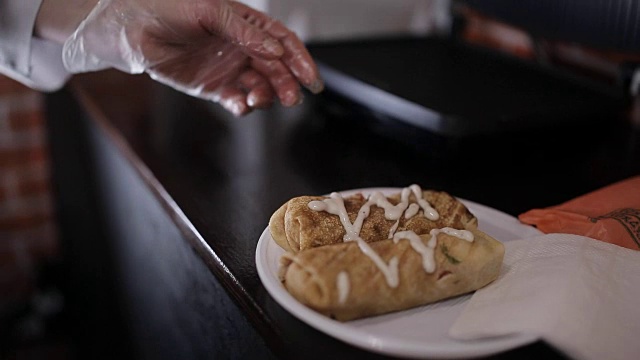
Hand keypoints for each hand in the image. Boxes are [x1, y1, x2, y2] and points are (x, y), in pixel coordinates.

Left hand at [61, 0, 322, 114]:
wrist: (131, 31)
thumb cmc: (166, 9)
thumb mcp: (210, 11)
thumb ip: (245, 32)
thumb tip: (276, 51)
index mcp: (246, 24)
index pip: (283, 42)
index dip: (300, 59)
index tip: (310, 79)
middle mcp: (242, 47)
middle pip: (276, 68)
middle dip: (287, 83)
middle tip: (291, 98)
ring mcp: (230, 68)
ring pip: (260, 87)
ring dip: (266, 96)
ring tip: (259, 100)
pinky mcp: (215, 88)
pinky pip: (237, 100)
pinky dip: (243, 106)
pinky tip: (241, 104)